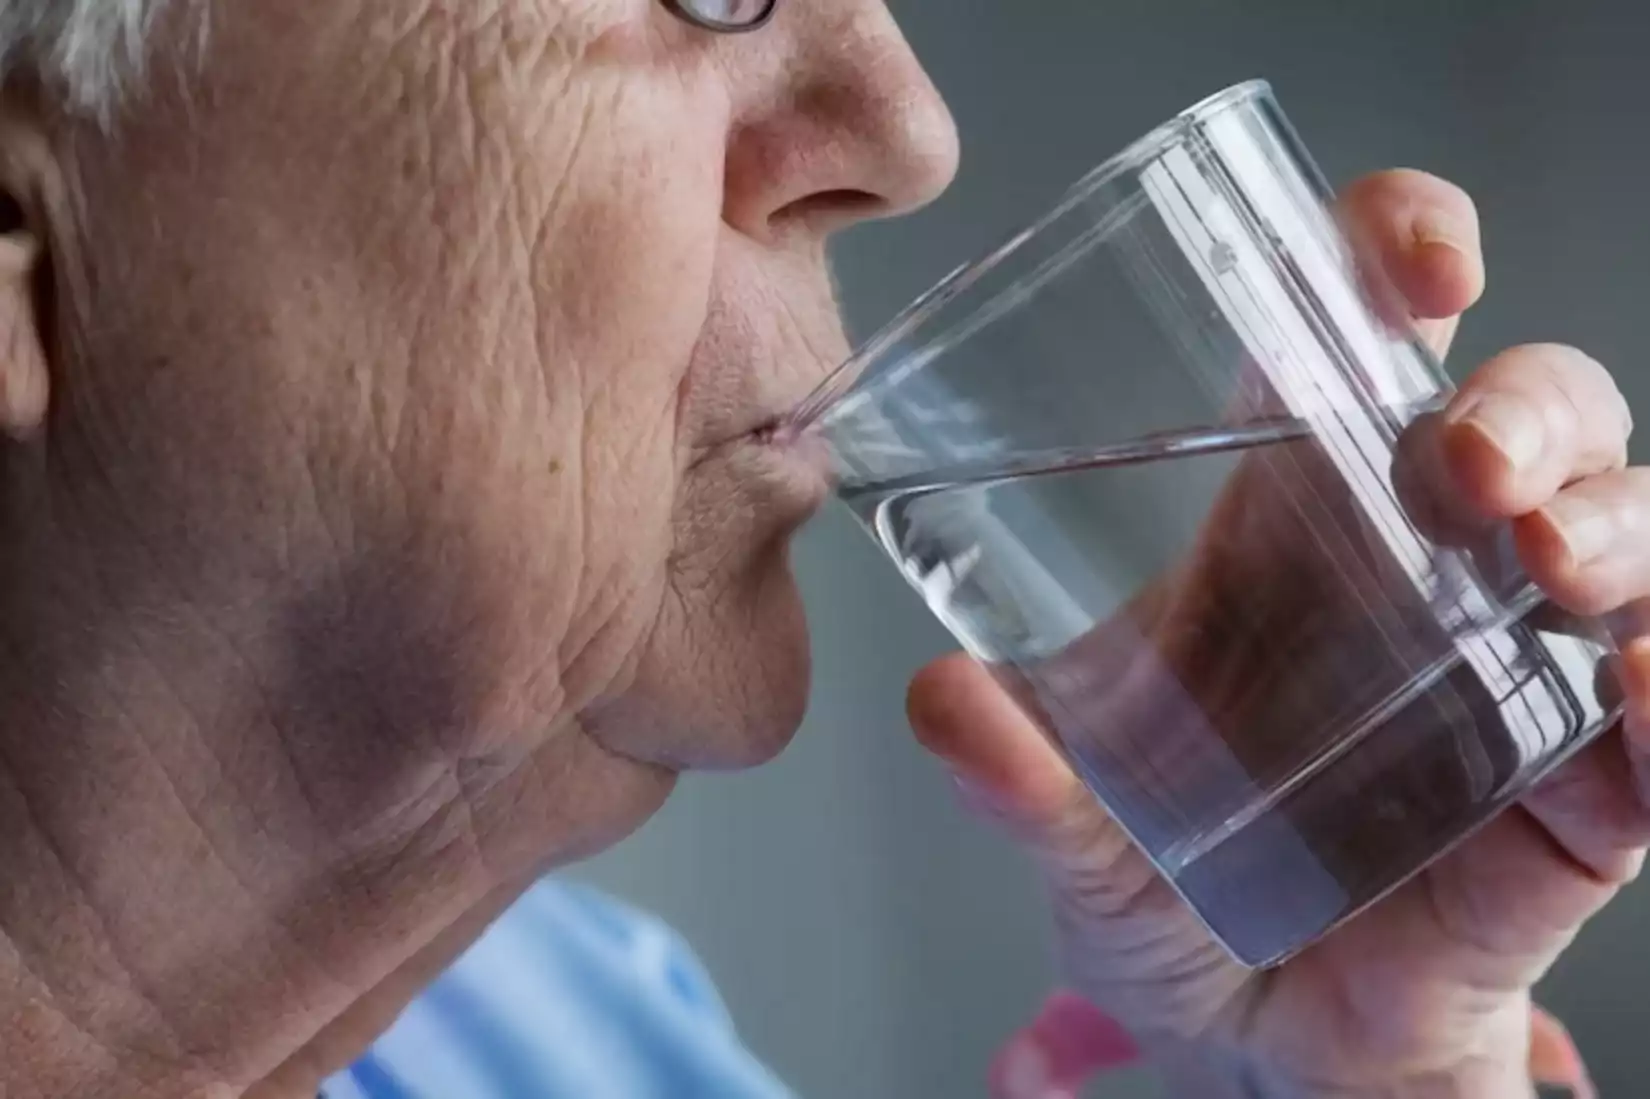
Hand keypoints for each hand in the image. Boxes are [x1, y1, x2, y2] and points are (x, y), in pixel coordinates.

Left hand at [909, 170, 1644, 1097]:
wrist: (1243, 1044)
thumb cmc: (1161, 896)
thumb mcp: (1076, 834)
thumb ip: (1018, 778)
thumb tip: (941, 698)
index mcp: (1291, 528)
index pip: (1365, 340)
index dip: (1405, 258)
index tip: (1419, 259)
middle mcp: (1419, 573)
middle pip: (1530, 416)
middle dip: (1528, 409)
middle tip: (1465, 467)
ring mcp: (1509, 676)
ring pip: (1623, 533)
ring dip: (1616, 522)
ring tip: (1549, 566)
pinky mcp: (1571, 801)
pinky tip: (1640, 691)